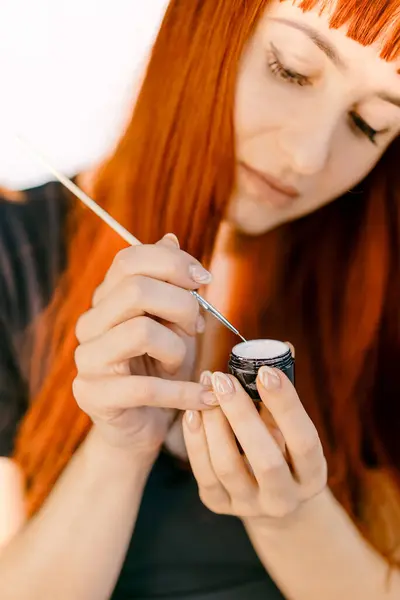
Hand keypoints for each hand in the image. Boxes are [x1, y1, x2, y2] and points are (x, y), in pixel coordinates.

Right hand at [72, 234, 215, 457]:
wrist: (141, 423)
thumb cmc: (160, 368)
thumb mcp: (172, 322)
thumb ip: (170, 282)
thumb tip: (171, 237)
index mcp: (106, 299)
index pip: (129, 259)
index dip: (172, 262)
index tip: (204, 279)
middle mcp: (90, 324)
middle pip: (136, 290)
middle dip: (181, 304)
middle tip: (197, 327)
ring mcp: (88, 359)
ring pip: (140, 332)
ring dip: (178, 349)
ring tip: (186, 364)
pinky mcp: (93, 395)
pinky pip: (144, 387)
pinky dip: (184, 392)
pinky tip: (206, 396)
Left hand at [183, 367, 326, 521]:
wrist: (269, 496)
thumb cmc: (282, 447)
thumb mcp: (290, 426)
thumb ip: (284, 394)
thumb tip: (283, 347)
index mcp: (312, 474)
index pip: (304, 440)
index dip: (286, 405)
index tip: (266, 371)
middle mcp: (285, 498)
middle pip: (266, 459)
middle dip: (241, 414)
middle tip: (222, 378)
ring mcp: (251, 506)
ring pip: (229, 466)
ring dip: (214, 422)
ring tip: (206, 386)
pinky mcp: (220, 505)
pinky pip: (204, 472)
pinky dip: (196, 440)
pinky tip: (192, 411)